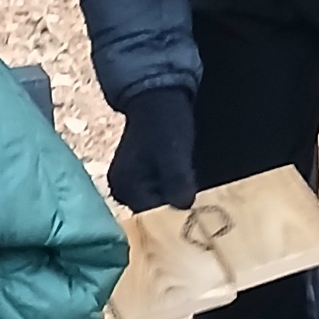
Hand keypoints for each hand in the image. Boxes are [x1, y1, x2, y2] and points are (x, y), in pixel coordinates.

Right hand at [107, 85, 197, 212]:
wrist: (158, 99)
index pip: (153, 219)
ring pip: (157, 204)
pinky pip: (157, 193)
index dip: (176, 218)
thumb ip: (176, 181)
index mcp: (125, 187)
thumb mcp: (175, 153)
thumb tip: (184, 207)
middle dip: (175, 209)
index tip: (198, 212)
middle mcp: (121, 190)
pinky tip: (185, 182)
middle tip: (197, 199)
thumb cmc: (166, 124)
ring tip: (192, 189)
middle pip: (154, 214)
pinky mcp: (137, 178)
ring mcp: (128, 185)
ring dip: (175, 200)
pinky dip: (171, 191)